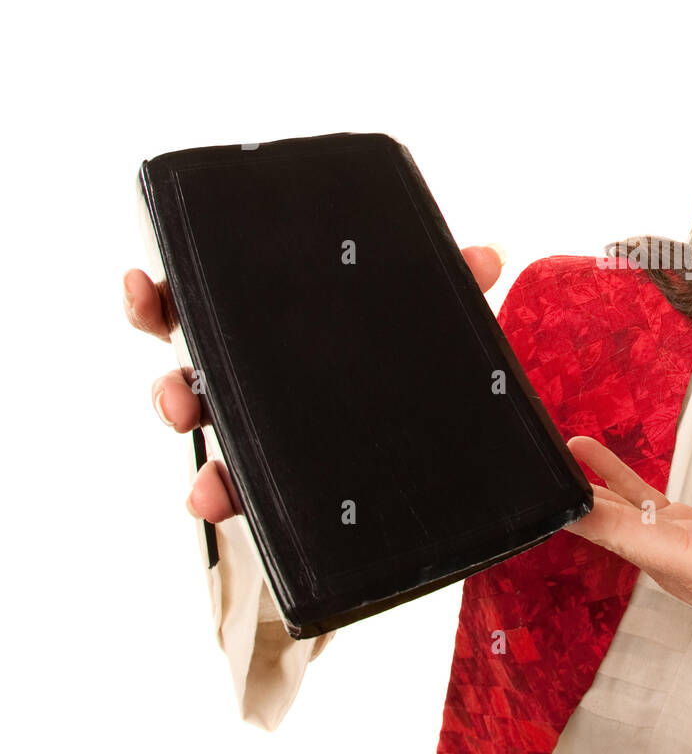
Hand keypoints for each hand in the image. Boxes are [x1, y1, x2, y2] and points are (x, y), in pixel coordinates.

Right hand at [123, 244, 508, 522]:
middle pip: (186, 371)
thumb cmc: (408, 354)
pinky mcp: (278, 478)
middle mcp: (254, 373)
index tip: (141, 281)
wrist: (436, 433)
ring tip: (199, 461)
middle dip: (168, 383)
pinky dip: (219, 492)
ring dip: (196, 447)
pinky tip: (211, 497)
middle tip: (177, 395)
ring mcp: (262, 427)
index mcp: (275, 323)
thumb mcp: (425, 318)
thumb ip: (451, 285)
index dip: (163, 297)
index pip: (204, 304)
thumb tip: (488, 256)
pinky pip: (237, 486)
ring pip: (206, 433)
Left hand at [563, 435, 691, 675]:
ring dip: (584, 482)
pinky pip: (641, 504)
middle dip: (568, 495)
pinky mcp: (690, 538)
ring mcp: (680, 549)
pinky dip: (614, 480)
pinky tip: (590, 456)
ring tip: (549, 444)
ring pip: (618, 512)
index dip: (587, 512)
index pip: (632, 535)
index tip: (548, 491)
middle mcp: (680, 559)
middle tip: (525, 455)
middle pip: (608, 523)